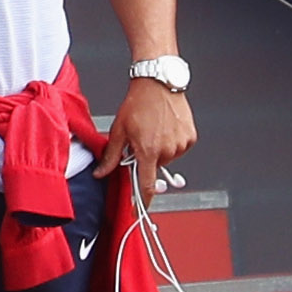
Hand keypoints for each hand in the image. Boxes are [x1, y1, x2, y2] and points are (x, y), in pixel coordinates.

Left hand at [107, 75, 196, 198]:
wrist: (158, 84)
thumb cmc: (138, 104)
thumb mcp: (119, 130)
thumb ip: (111, 156)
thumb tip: (101, 173)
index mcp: (148, 151)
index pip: (147, 185)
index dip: (143, 200)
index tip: (139, 208)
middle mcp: (167, 151)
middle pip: (155, 168)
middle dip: (147, 159)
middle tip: (142, 141)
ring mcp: (181, 144)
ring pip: (168, 159)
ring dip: (160, 151)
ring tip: (154, 130)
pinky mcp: (190, 137)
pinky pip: (180, 148)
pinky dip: (173, 143)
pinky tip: (166, 128)